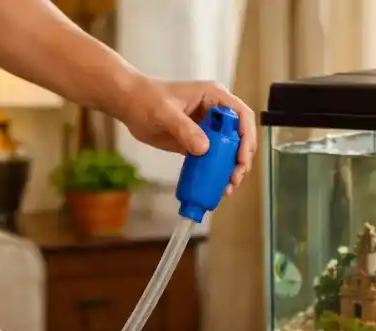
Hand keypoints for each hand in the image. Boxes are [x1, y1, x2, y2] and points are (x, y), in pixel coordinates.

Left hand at [113, 77, 257, 196]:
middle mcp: (215, 112)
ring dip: (231, 169)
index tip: (240, 158)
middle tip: (234, 178)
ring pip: (229, 150)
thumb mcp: (165, 112)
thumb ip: (184, 129)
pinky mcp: (197, 142)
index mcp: (214, 97)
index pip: (241, 115)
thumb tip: (204, 149)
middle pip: (240, 136)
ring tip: (227, 187)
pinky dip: (216, 172)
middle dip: (241, 159)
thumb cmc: (146, 99)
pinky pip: (212, 159)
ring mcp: (207, 128)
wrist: (129, 105)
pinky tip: (215, 186)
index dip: (246, 137)